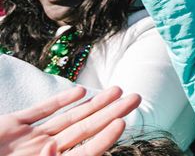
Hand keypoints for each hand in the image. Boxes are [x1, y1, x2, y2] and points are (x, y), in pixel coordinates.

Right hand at [0, 86, 141, 155]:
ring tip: (120, 90)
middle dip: (110, 114)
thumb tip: (52, 149)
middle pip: (82, 132)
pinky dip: (58, 101)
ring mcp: (25, 141)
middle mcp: (40, 154)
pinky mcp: (9, 126)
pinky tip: (81, 92)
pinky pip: (38, 113)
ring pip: (66, 119)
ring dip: (93, 105)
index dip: (102, 139)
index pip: (82, 153)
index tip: (124, 123)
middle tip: (137, 98)